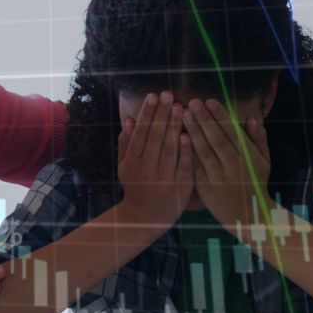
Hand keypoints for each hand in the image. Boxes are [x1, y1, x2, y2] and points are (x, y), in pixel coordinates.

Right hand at [116, 91, 194, 229]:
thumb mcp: (124, 167)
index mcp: (131, 163)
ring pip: (170, 149)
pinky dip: (186, 150)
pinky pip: (184, 165)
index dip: (147, 114)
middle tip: (169, 95)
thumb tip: (128, 121)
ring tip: (180, 107)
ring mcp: (164, 179)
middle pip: (155, 138)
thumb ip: (125, 145)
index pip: (140, 134)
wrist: (145, 218)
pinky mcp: (180, 186)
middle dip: (162, 115)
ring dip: (175, 127)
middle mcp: (146, 170)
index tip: (153, 96)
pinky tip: (189, 134)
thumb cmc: (135, 187)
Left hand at [183, 98, 270, 225]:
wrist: (246, 216)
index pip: (232, 133)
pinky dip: (185, 152)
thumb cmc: (255, 183)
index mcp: (248, 159)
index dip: (220, 117)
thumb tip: (253, 115)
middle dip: (204, 120)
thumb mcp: (264, 161)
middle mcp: (232, 168)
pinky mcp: (203, 187)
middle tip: (192, 102)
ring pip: (202, 153)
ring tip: (183, 115)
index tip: (209, 101)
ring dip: (192, 132)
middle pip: (216, 141)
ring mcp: (217, 179)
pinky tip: (177, 137)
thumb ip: (259, 138)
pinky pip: (193, 167)